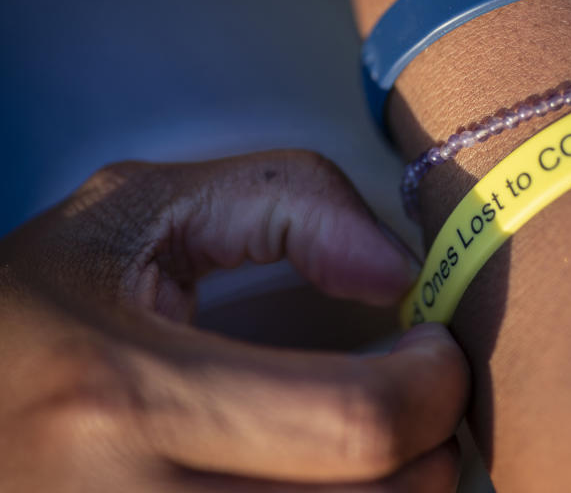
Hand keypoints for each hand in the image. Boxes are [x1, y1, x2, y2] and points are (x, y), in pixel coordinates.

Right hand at [0, 150, 468, 491]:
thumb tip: (398, 272)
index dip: (432, 384)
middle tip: (422, 400)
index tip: (433, 348)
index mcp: (124, 396)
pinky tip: (331, 484)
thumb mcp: (138, 211)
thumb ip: (286, 203)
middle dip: (434, 451)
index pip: (353, 423)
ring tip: (380, 447)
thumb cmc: (39, 306)